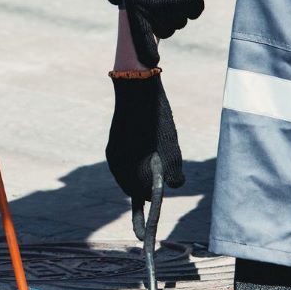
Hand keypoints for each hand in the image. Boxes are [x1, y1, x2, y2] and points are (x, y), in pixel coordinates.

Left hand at [106, 0, 204, 66]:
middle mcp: (159, 10)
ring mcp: (178, 4)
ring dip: (178, 14)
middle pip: (166, 30)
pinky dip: (192, 6)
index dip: (147, 53)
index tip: (152, 60)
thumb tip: (115, 1)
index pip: (143, 39)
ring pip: (181, 21)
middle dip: (164, 25)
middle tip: (160, 10)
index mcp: (138, 6)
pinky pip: (195, 11)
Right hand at [106, 73, 185, 201]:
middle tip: (159, 185)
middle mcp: (115, 161)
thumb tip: (176, 185)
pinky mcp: (115, 140)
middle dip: (144, 187)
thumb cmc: (156, 121)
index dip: (150, 198)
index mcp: (124, 167)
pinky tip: (147, 155)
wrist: (138, 90)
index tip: (157, 199)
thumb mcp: (171, 149)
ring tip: (156, 169)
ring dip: (140, 174)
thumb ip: (174, 172)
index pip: (137, 193)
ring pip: (127, 171)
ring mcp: (113, 150)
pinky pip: (124, 159)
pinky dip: (135, 162)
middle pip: (130, 183)